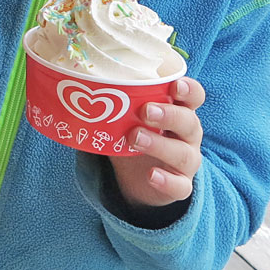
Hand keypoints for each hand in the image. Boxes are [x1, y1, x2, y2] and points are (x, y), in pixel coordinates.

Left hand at [110, 77, 206, 207]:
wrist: (139, 176)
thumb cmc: (135, 134)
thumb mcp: (128, 116)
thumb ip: (115, 101)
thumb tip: (76, 83)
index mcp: (178, 111)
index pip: (193, 96)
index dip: (189, 90)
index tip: (176, 85)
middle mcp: (187, 135)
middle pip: (189, 122)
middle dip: (168, 114)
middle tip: (145, 111)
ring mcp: (186, 161)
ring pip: (183, 153)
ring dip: (159, 144)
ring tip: (134, 137)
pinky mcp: (180, 185)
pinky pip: (180, 185)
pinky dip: (167, 181)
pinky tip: (152, 175)